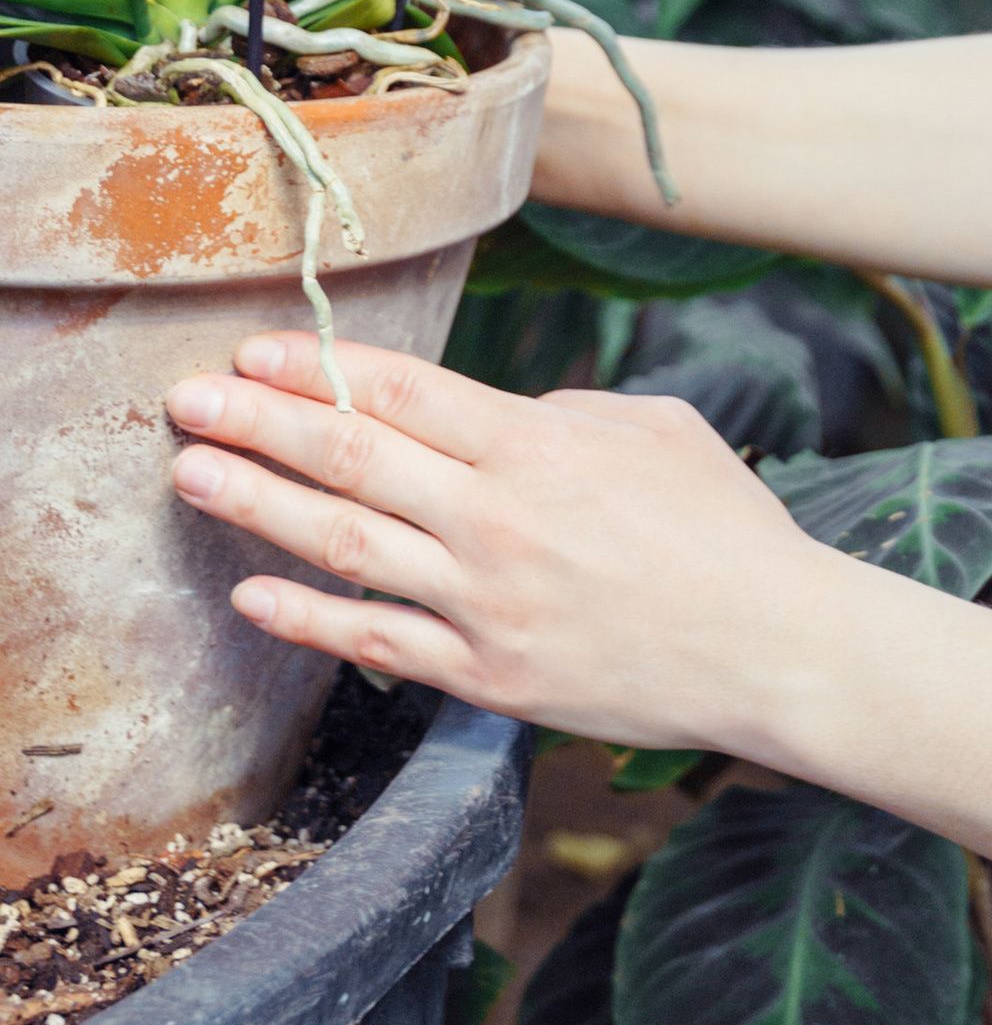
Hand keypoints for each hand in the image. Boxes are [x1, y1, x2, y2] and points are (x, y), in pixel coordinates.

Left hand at [165, 335, 825, 752]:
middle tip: (186, 398)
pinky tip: (249, 594)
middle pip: (352, 457)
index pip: (402, 391)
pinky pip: (376, 644)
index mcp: (540, 443)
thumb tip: (501, 418)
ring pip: (344, 547)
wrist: (772, 648)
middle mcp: (497, 518)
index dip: (320, 365)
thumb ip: (566, 412)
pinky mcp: (488, 675)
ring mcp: (486, 602)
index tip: (255, 349)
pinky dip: (307, 618)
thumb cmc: (726, 527)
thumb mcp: (657, 429)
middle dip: (259, 421)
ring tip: (192, 474)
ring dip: (258, 506)